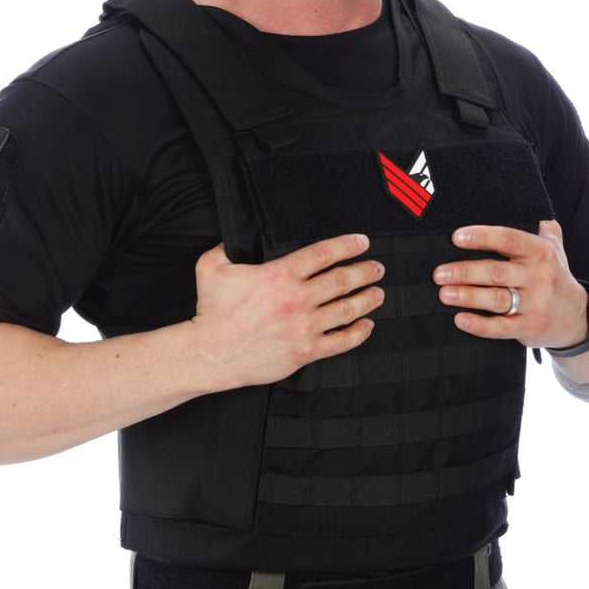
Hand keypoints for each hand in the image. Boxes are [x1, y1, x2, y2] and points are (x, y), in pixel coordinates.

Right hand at [190, 233, 383, 387]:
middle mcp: (296, 299)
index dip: (347, 245)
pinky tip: (367, 326)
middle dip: (364, 271)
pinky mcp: (304, 352)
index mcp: (279, 274)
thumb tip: (238, 234)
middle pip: (342, 280)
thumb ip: (227, 245)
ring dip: (367, 299)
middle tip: (377, 268)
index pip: (323, 254)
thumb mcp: (212, 266)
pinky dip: (358, 333)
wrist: (209, 353)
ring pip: (346, 309)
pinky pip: (340, 342)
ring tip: (378, 293)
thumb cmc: (211, 311)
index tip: (362, 242)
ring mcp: (303, 327)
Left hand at [433, 220, 587, 347]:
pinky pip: (501, 327)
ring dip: (467, 296)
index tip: (456, 237)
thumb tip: (514, 203)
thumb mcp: (554, 247)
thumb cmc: (553, 276)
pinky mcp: (530, 327)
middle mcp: (540, 276)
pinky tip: (460, 319)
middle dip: (464, 272)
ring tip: (444, 294)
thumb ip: (538, 226)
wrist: (576, 316)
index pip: (509, 239)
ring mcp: (536, 304)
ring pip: (496, 299)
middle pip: (496, 272)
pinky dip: (479, 325)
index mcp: (541, 251)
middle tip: (439, 273)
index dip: (482, 237)